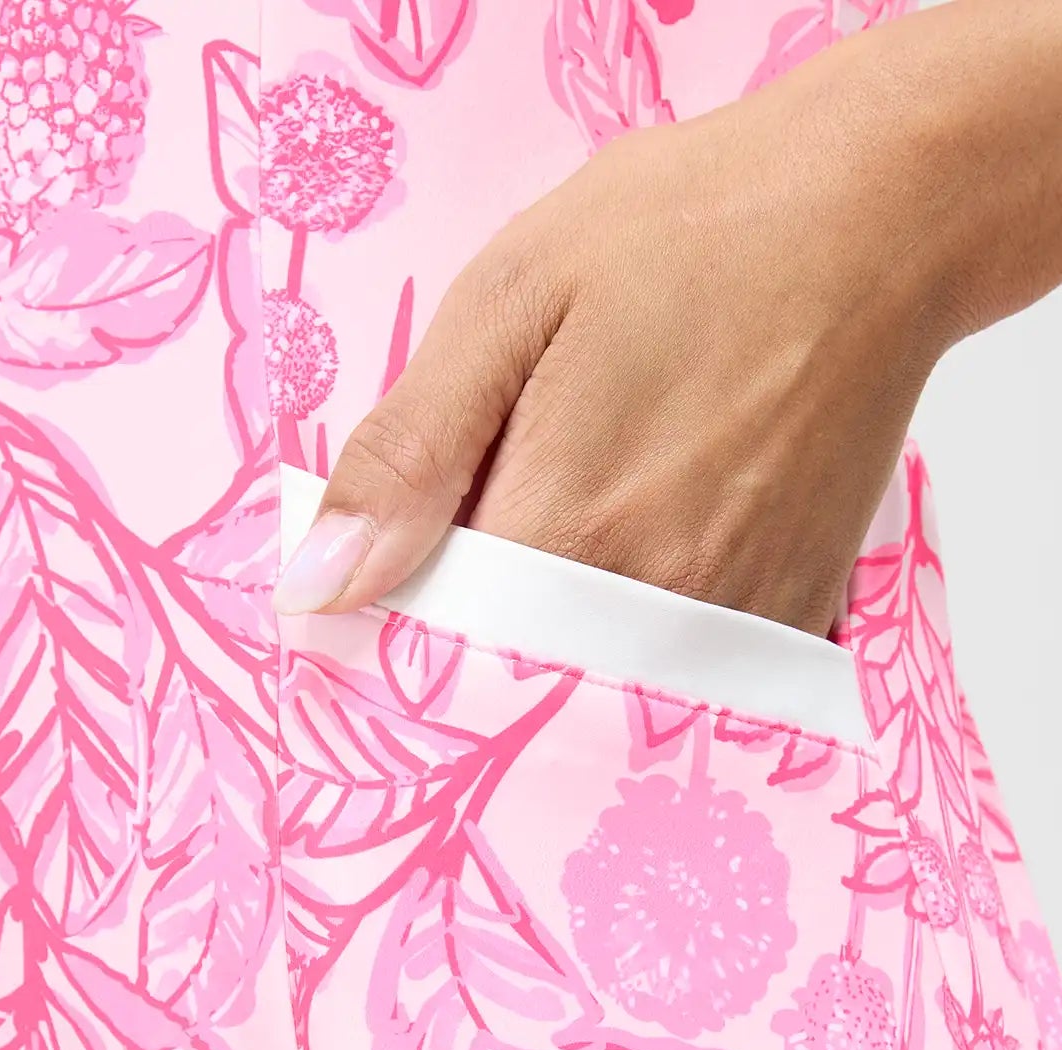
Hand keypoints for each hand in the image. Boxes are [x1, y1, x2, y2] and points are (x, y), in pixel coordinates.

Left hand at [269, 3, 1054, 634]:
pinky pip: (689, 674)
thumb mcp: (510, 304)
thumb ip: (408, 453)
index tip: (403, 570)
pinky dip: (647, 636)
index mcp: (565, 530)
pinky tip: (653, 541)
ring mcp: (735, 620)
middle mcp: (656, 604)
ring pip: (605, 687)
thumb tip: (317, 584)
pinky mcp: (795, 614)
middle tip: (505, 520)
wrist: (874, 219)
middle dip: (485, 633)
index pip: (437, 652)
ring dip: (567, 633)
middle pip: (522, 682)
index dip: (404, 620)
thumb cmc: (689, 235)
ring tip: (592, 510)